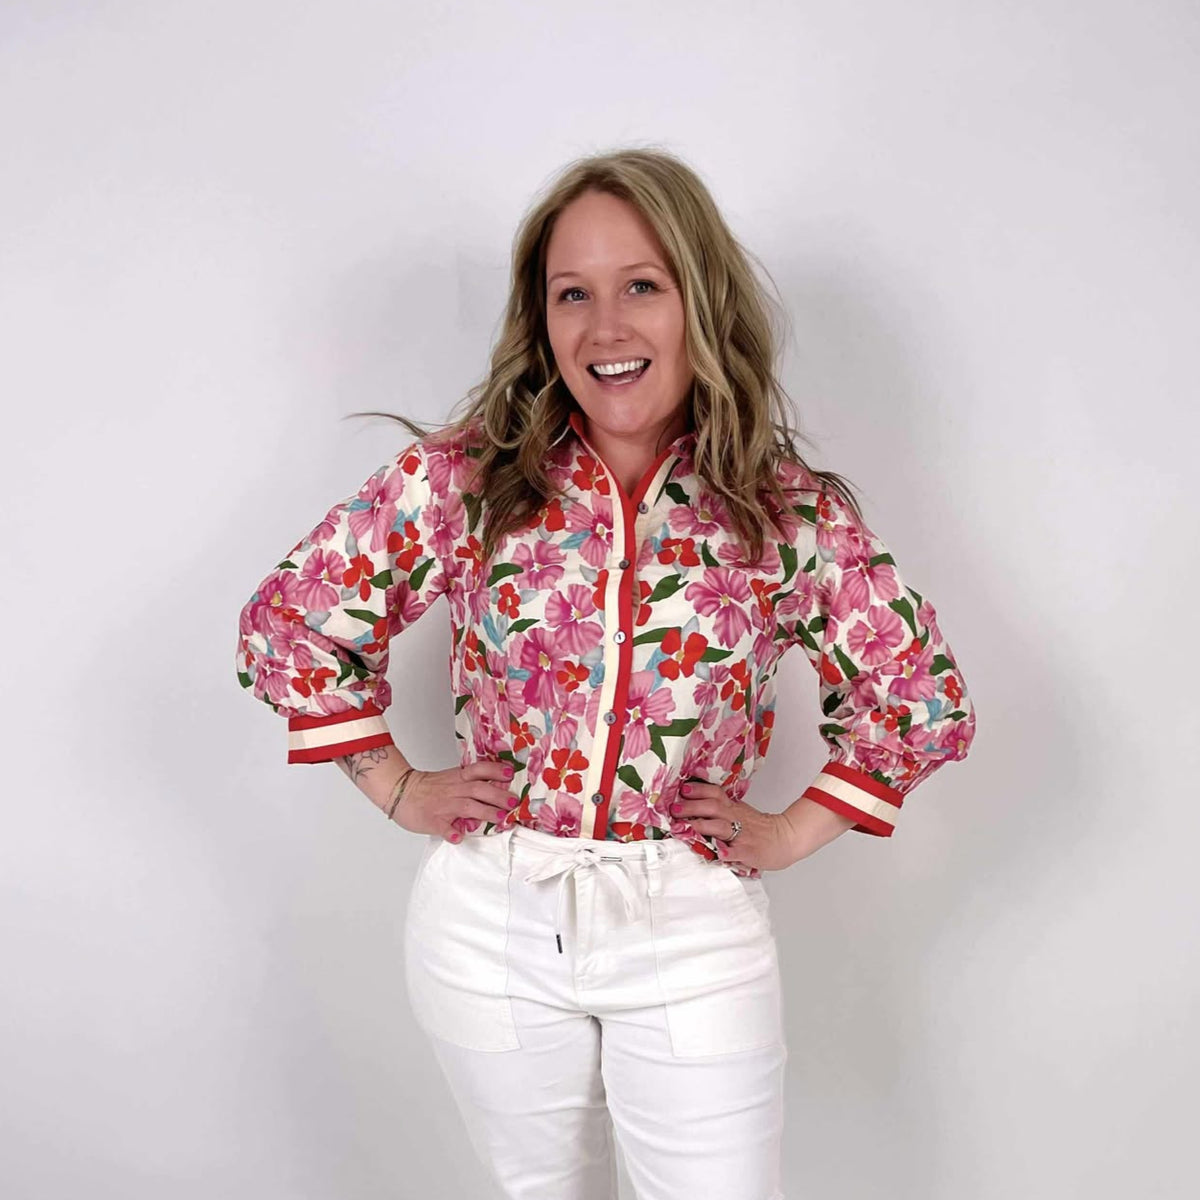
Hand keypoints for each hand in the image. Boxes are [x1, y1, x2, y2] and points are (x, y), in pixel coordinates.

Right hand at [390, 760, 519, 840]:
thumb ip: (471, 784)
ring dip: (485, 812)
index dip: (495, 770)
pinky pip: (443, 827)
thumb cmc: (429, 787)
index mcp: (459, 778)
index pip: (479, 770)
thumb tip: (496, 791)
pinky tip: (459, 838)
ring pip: (467, 806)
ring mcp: (443, 805)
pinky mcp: (433, 820)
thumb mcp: (452, 778)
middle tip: (513, 802)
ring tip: (500, 819)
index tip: (510, 773)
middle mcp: (454, 790)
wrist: (400, 791)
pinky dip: (451, 832)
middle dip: (498, 795)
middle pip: (479, 789)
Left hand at [670, 781, 798, 871]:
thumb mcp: (741, 811)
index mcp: (733, 808)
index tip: (682, 789)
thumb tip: (696, 804)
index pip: (714, 793)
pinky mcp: (748, 851)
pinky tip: (719, 854)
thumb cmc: (761, 827)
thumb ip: (722, 808)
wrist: (786, 837)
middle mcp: (735, 818)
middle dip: (691, 807)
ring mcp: (742, 835)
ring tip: (687, 828)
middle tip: (674, 809)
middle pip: (712, 807)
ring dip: (702, 826)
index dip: (698, 790)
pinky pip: (736, 851)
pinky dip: (727, 853)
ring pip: (720, 826)